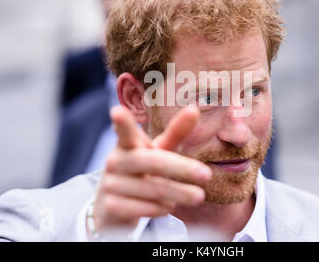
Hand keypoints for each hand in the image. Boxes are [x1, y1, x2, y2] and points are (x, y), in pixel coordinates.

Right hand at [92, 105, 212, 232]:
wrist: (111, 207)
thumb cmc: (141, 171)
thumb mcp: (157, 151)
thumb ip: (175, 132)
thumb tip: (194, 108)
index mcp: (127, 144)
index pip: (125, 131)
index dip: (122, 122)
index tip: (117, 112)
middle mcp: (116, 161)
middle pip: (154, 162)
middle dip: (182, 168)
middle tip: (207, 175)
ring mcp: (111, 184)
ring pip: (154, 189)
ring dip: (179, 194)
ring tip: (195, 196)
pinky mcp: (111, 207)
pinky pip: (147, 209)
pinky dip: (164, 209)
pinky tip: (169, 207)